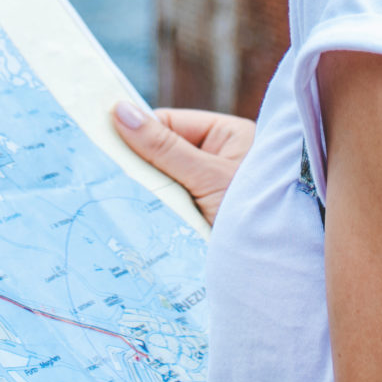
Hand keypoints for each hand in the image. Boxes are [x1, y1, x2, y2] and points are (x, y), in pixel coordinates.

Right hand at [113, 101, 254, 223]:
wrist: (281, 270)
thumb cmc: (256, 212)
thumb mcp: (207, 176)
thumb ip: (163, 147)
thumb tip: (120, 110)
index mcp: (226, 136)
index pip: (168, 124)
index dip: (137, 134)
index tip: (101, 143)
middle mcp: (218, 160)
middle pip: (162, 154)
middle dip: (138, 168)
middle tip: (100, 176)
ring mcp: (209, 192)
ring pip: (162, 184)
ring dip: (146, 195)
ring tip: (114, 202)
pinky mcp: (201, 220)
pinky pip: (169, 210)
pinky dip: (155, 217)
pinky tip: (134, 223)